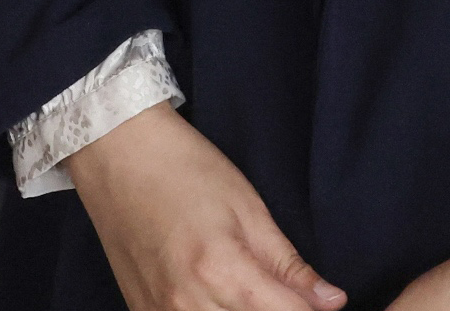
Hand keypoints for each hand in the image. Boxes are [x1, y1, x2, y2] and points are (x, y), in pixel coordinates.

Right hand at [65, 104, 345, 310]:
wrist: (116, 154)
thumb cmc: (184, 169)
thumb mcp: (249, 208)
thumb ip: (289, 265)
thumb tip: (333, 302)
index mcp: (222, 271)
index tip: (323, 303)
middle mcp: (188, 306)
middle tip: (286, 294)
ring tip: (253, 294)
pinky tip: (221, 300)